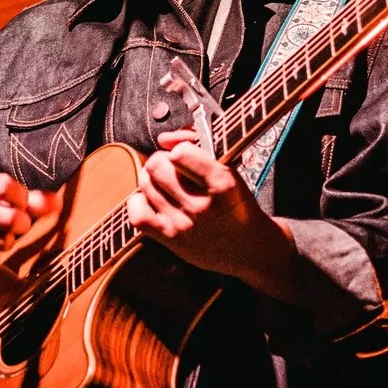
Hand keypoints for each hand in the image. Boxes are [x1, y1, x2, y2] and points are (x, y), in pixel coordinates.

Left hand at [127, 130, 300, 295]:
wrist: (250, 248)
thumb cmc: (236, 204)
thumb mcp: (229, 170)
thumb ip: (197, 147)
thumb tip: (163, 139)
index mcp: (223, 183)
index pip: (181, 152)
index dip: (179, 149)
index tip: (184, 155)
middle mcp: (203, 204)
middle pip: (158, 166)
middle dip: (161, 160)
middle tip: (170, 168)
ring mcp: (185, 223)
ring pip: (146, 185)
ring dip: (151, 178)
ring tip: (163, 184)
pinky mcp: (172, 239)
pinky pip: (138, 214)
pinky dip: (139, 202)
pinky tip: (151, 200)